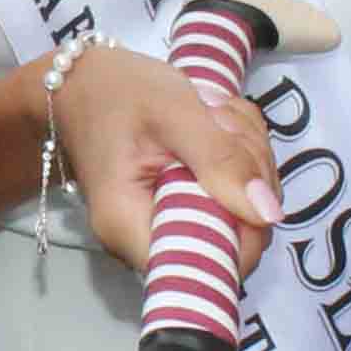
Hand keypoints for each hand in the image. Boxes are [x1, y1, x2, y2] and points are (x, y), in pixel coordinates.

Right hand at [51, 41, 278, 278]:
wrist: (81, 84)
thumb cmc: (114, 93)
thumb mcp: (173, 113)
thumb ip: (220, 160)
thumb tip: (268, 214)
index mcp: (131, 228)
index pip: (210, 266)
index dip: (246, 228)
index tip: (241, 170)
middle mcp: (148, 240)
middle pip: (236, 237)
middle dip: (248, 176)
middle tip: (222, 124)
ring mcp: (167, 225)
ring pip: (242, 212)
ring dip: (246, 159)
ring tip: (213, 117)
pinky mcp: (181, 207)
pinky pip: (230, 195)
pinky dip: (236, 158)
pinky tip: (214, 126)